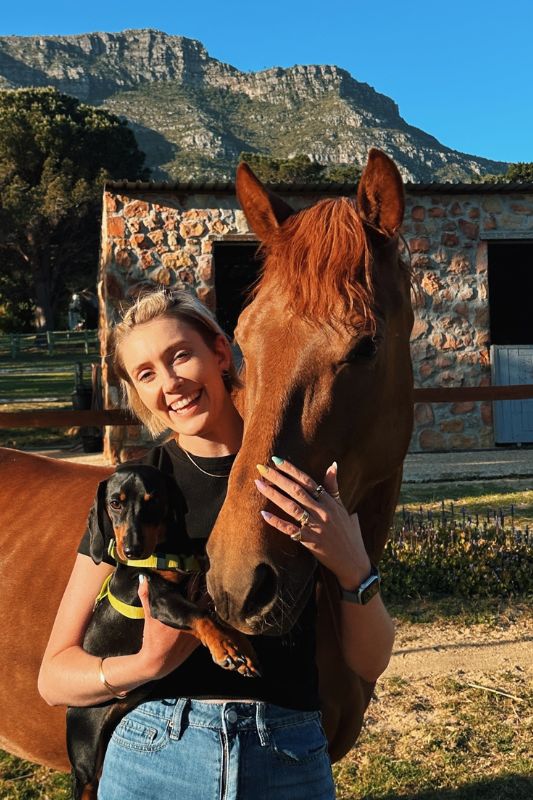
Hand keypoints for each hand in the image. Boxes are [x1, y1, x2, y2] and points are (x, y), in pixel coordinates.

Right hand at [137, 575, 199, 679]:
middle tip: (201, 585)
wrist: (157, 663)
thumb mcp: (149, 616)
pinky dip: (208, 617)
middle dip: (204, 592)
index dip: (198, 582)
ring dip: (207, 604)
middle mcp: (190, 621)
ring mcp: (197, 631)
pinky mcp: (200, 639)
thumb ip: (146, 596)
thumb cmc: (152, 638)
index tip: (197, 575)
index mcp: (179, 613)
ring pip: (209, 611)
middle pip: (205, 600)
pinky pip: (209, 624)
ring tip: (203, 597)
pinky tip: (205, 613)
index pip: (195, 592)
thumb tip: (144, 578)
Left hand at [255, 459, 370, 589]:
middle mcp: (322, 511)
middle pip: (296, 491)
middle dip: (277, 478)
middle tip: (261, 468)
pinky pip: (290, 530)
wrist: (353, 560)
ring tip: (259, 484)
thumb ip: (333, 487)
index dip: (291, 470)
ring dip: (273, 494)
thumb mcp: (342, 507)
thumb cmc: (347, 532)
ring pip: (291, 507)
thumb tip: (333, 464)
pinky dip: (277, 522)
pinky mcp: (310, 541)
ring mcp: (316, 526)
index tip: (276, 460)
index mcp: (329, 501)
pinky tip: (263, 514)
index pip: (307, 481)